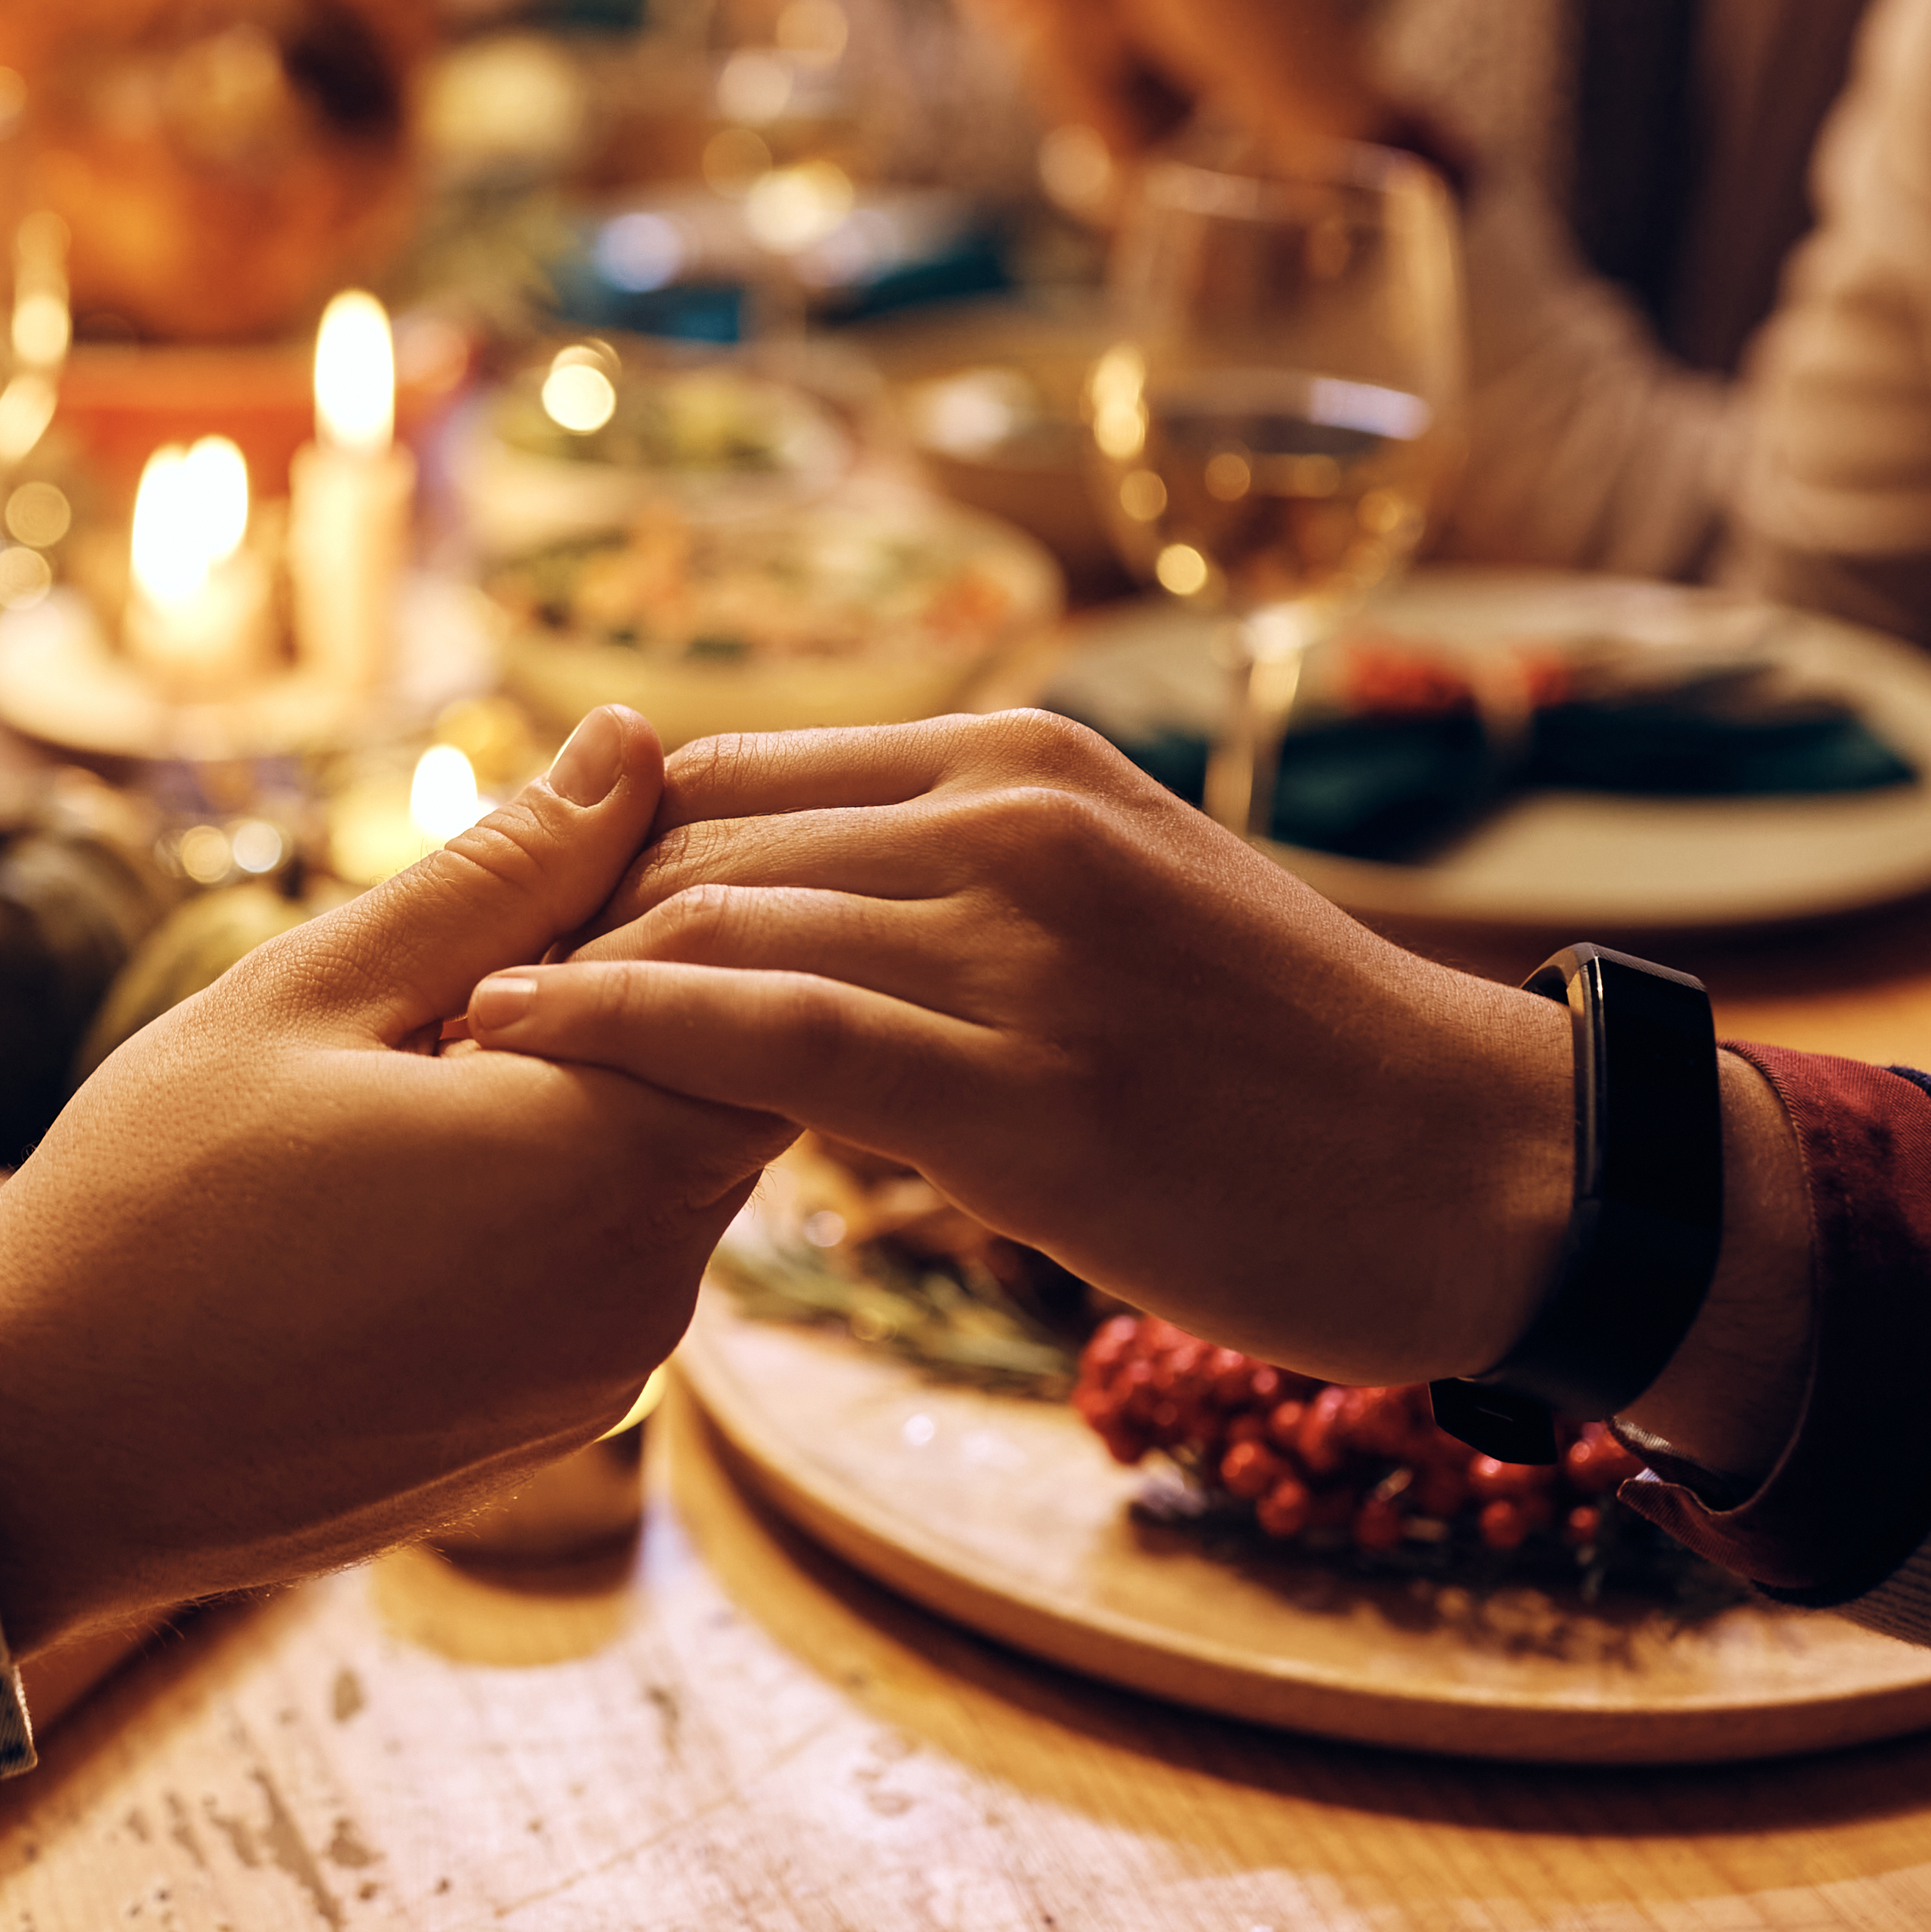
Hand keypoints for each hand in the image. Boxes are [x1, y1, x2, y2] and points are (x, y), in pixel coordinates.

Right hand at [0, 707, 793, 1649]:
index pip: (754, 985)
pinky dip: (547, 1196)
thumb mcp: (309, 994)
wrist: (41, 1452)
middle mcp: (644, 1286)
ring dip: (579, 1095)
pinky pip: (607, 1266)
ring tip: (407, 1070)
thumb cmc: (148, 1203)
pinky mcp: (561, 1422)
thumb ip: (499, 875)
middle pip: (729, 1079)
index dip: (671, 893)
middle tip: (461, 956)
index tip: (548, 863)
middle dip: (629, 991)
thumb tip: (632, 747)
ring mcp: (609, 1373)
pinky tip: (401, 1180)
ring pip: (668, 1172)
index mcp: (596, 1159)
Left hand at [465, 717, 1819, 1471]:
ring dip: (562, 973)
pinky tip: (517, 1039)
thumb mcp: (1124, 904)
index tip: (511, 916)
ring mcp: (1009, 943)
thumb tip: (810, 909)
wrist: (1489, 1170)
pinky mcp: (1012, 1082)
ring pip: (711, 916)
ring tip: (445, 1032)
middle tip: (441, 983)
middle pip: (698, 832)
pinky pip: (758, 1028)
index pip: (741, 774)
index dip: (606, 848)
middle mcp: (1003, 817)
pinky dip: (612, 1025)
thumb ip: (967, 882)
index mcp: (1023, 761)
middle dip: (559, 909)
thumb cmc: (1300, 1067)